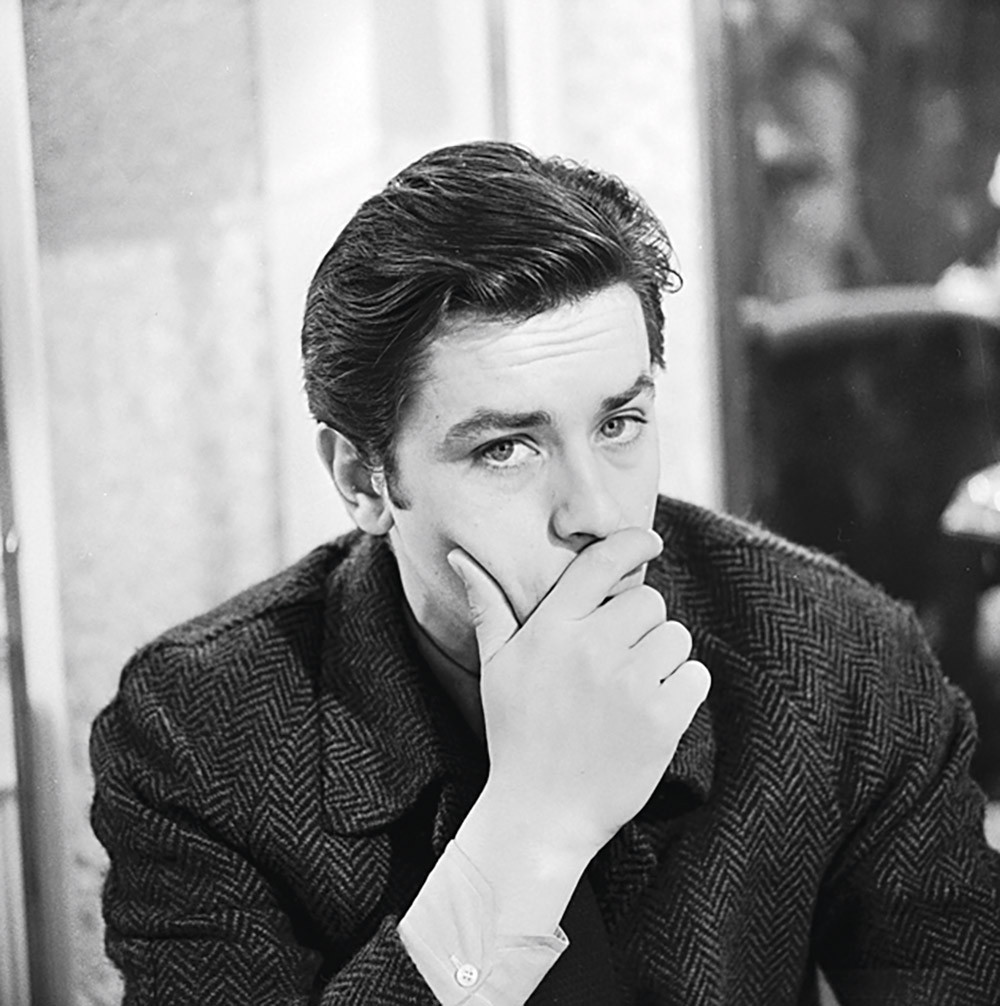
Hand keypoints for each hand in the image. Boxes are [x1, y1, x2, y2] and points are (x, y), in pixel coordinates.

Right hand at [450, 527, 710, 930]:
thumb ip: (488, 606)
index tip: (650, 540)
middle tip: (618, 660)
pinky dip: (683, 691)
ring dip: (663, 659)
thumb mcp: (496, 667)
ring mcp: (629, 685)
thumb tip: (461, 556)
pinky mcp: (662, 720)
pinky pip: (695, 677)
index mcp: (551, 629)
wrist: (540, 814)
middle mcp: (591, 648)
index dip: (632, 542)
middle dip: (641, 625)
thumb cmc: (516, 734)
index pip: (600, 563)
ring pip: (676, 638)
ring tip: (631, 691)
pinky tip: (651, 713)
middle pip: (649, 601)